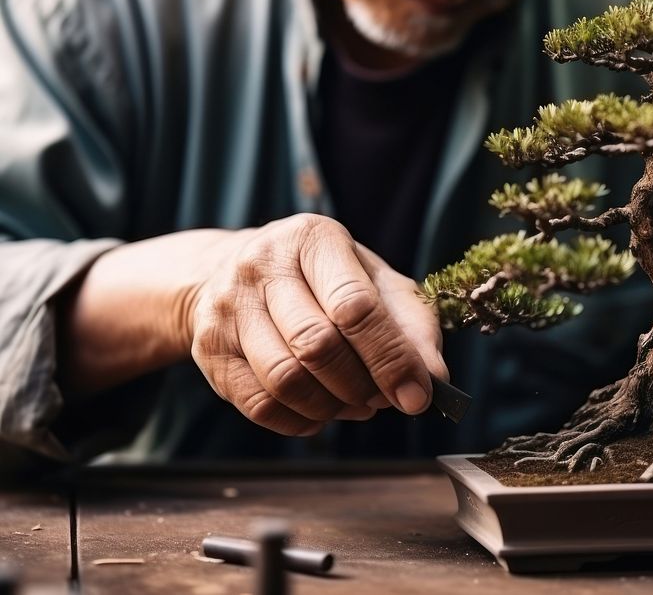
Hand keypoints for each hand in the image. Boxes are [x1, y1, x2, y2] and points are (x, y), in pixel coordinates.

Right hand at [188, 214, 447, 435]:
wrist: (230, 273)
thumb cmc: (321, 279)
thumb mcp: (374, 282)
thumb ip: (412, 325)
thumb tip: (434, 379)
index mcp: (314, 239)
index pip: (354, 306)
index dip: (390, 358)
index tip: (418, 396)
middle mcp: (263, 265)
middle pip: (318, 345)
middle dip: (362, 385)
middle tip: (384, 399)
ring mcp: (229, 306)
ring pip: (286, 380)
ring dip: (332, 406)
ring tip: (356, 404)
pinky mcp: (209, 348)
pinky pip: (259, 405)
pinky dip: (301, 421)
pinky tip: (321, 411)